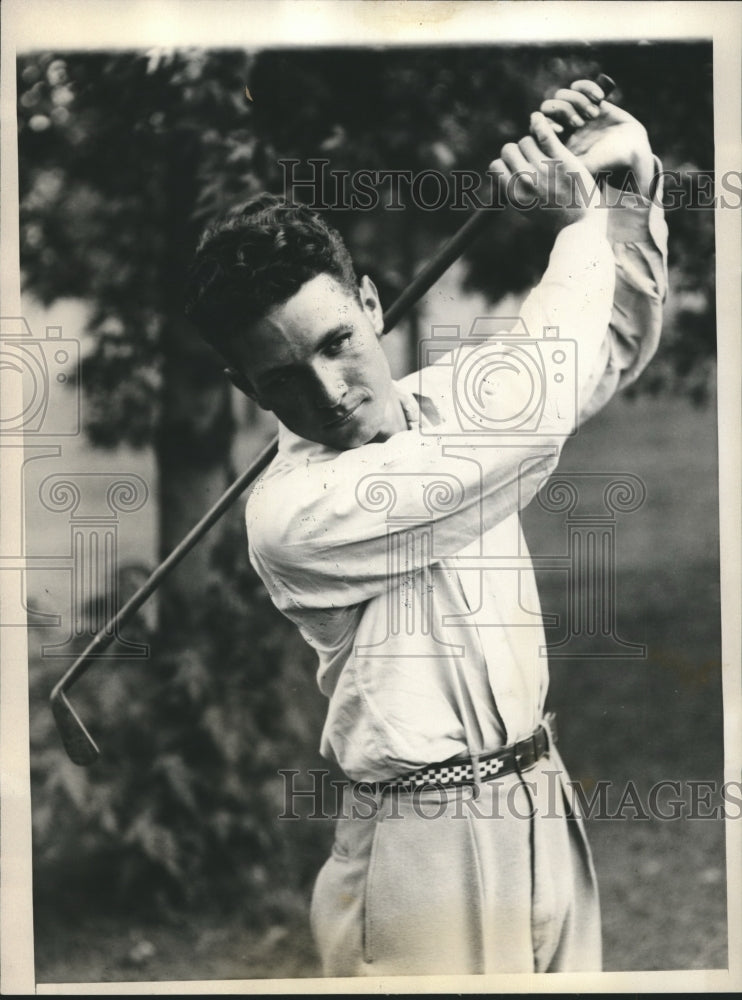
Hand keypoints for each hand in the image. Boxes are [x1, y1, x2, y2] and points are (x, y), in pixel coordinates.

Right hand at [488, 110, 602, 229]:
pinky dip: (539, 123)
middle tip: (531, 158)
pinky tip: (537, 118)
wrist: (580, 226)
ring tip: (543, 151)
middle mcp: (525, 180)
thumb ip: (512, 192)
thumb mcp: (526, 211)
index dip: (505, 163)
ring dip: (532, 143)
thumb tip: (499, 176)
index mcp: (514, 194)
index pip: (496, 165)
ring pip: (526, 140)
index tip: (516, 167)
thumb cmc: (554, 220)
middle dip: (518, 152)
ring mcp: (543, 169)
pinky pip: (544, 134)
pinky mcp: (561, 160)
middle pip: (510, 149)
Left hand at [540, 80, 654, 196]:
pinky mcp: (590, 100)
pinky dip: (587, 88)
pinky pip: (578, 86)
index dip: (544, 124)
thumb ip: (562, 161)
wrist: (634, 151)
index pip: (538, 127)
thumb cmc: (609, 163)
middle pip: (548, 107)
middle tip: (579, 123)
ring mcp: (577, 112)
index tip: (560, 130)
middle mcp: (564, 126)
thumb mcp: (583, 166)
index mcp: (557, 142)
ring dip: (577, 101)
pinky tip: (599, 99)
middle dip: (562, 110)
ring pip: (562, 94)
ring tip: (593, 114)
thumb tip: (541, 155)